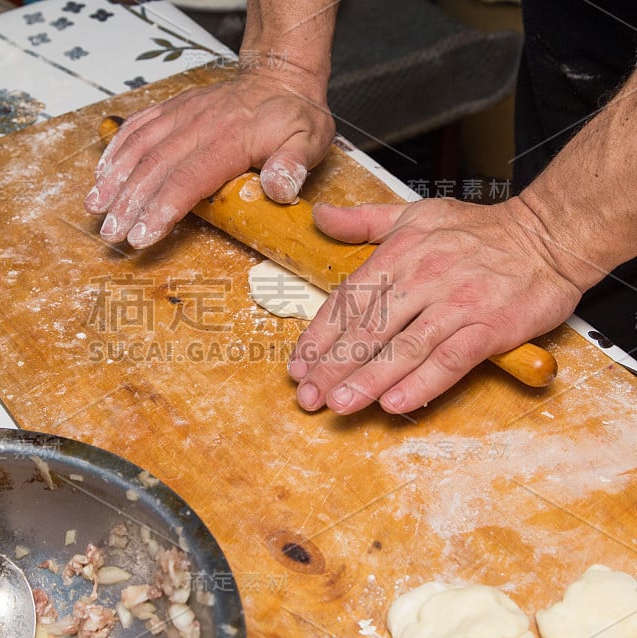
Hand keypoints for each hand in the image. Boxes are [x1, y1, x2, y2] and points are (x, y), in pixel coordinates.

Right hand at [84, 68, 334, 247]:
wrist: (279, 77)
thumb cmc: (292, 115)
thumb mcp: (309, 139)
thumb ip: (294, 165)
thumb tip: (279, 189)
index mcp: (230, 139)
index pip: (189, 178)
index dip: (161, 208)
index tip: (142, 234)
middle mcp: (199, 125)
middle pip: (155, 168)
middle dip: (129, 203)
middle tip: (111, 233)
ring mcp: (182, 114)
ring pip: (140, 147)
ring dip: (114, 178)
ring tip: (95, 208)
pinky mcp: (173, 109)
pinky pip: (139, 125)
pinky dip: (116, 148)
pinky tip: (102, 171)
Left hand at [287, 196, 582, 414]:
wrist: (548, 237)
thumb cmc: (477, 230)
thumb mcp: (413, 213)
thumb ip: (362, 221)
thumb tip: (318, 217)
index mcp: (399, 254)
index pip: (348, 300)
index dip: (319, 335)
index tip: (298, 365)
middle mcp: (422, 279)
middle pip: (369, 329)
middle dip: (334, 366)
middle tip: (309, 397)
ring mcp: (457, 304)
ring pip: (404, 348)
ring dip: (369, 380)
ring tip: (340, 404)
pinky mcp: (490, 327)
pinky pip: (451, 359)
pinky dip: (423, 383)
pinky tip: (396, 404)